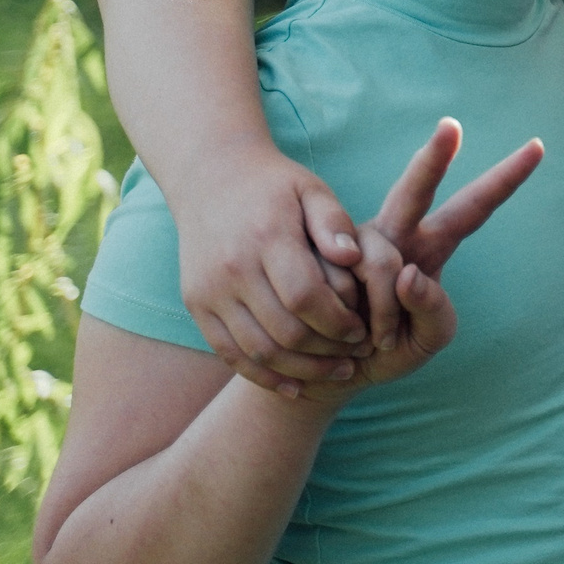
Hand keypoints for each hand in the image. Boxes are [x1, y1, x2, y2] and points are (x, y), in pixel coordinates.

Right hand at [174, 143, 375, 396]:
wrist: (210, 178)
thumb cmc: (276, 185)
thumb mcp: (312, 190)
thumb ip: (335, 223)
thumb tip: (353, 256)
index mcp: (266, 237)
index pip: (306, 296)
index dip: (340, 321)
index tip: (366, 329)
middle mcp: (232, 269)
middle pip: (283, 331)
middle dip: (326, 351)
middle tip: (356, 356)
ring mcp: (208, 291)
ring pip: (256, 350)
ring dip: (300, 370)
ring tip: (335, 372)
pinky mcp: (197, 305)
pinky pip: (229, 354)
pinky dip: (261, 375)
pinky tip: (293, 385)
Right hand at [347, 119, 542, 366]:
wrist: (329, 371)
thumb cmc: (392, 350)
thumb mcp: (430, 339)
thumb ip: (434, 311)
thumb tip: (407, 275)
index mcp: (432, 244)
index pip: (473, 208)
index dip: (505, 180)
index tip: (538, 148)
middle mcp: (394, 232)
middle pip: (415, 191)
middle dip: (433, 158)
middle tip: (451, 127)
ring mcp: (354, 243)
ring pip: (379, 264)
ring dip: (382, 318)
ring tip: (374, 341)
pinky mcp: (317, 260)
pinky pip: (339, 285)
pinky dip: (348, 324)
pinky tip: (344, 338)